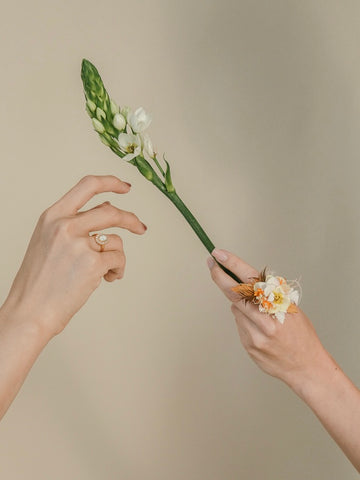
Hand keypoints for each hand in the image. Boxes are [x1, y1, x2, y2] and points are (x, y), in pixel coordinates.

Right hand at [3, 175, 146, 337]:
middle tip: (141, 228)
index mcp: (52, 216)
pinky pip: (118, 259)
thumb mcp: (49, 241)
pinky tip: (107, 278)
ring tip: (108, 271)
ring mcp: (79, 244)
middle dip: (131, 220)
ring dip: (118, 256)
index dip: (110, 182)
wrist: (29, 312)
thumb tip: (107, 207)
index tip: (125, 187)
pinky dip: (118, 269)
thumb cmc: (39, 281)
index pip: (87, 186)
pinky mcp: (92, 263)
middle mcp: (65, 226)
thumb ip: (75, 223)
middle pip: (111, 211)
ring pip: (116, 240)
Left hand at [207, 249, 327, 386]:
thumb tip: (244, 282)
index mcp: (279, 304)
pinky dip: (246, 323)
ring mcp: (255, 334)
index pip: (251, 279)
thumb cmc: (301, 335)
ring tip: (261, 318)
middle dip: (220, 276)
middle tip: (212, 264)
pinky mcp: (249, 345)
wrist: (307, 368)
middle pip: (234, 293)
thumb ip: (269, 295)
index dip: (232, 264)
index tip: (219, 254)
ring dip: (242, 307)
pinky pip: (240, 326)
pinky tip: (261, 332)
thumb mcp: (291, 308)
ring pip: (236, 310)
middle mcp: (266, 318)